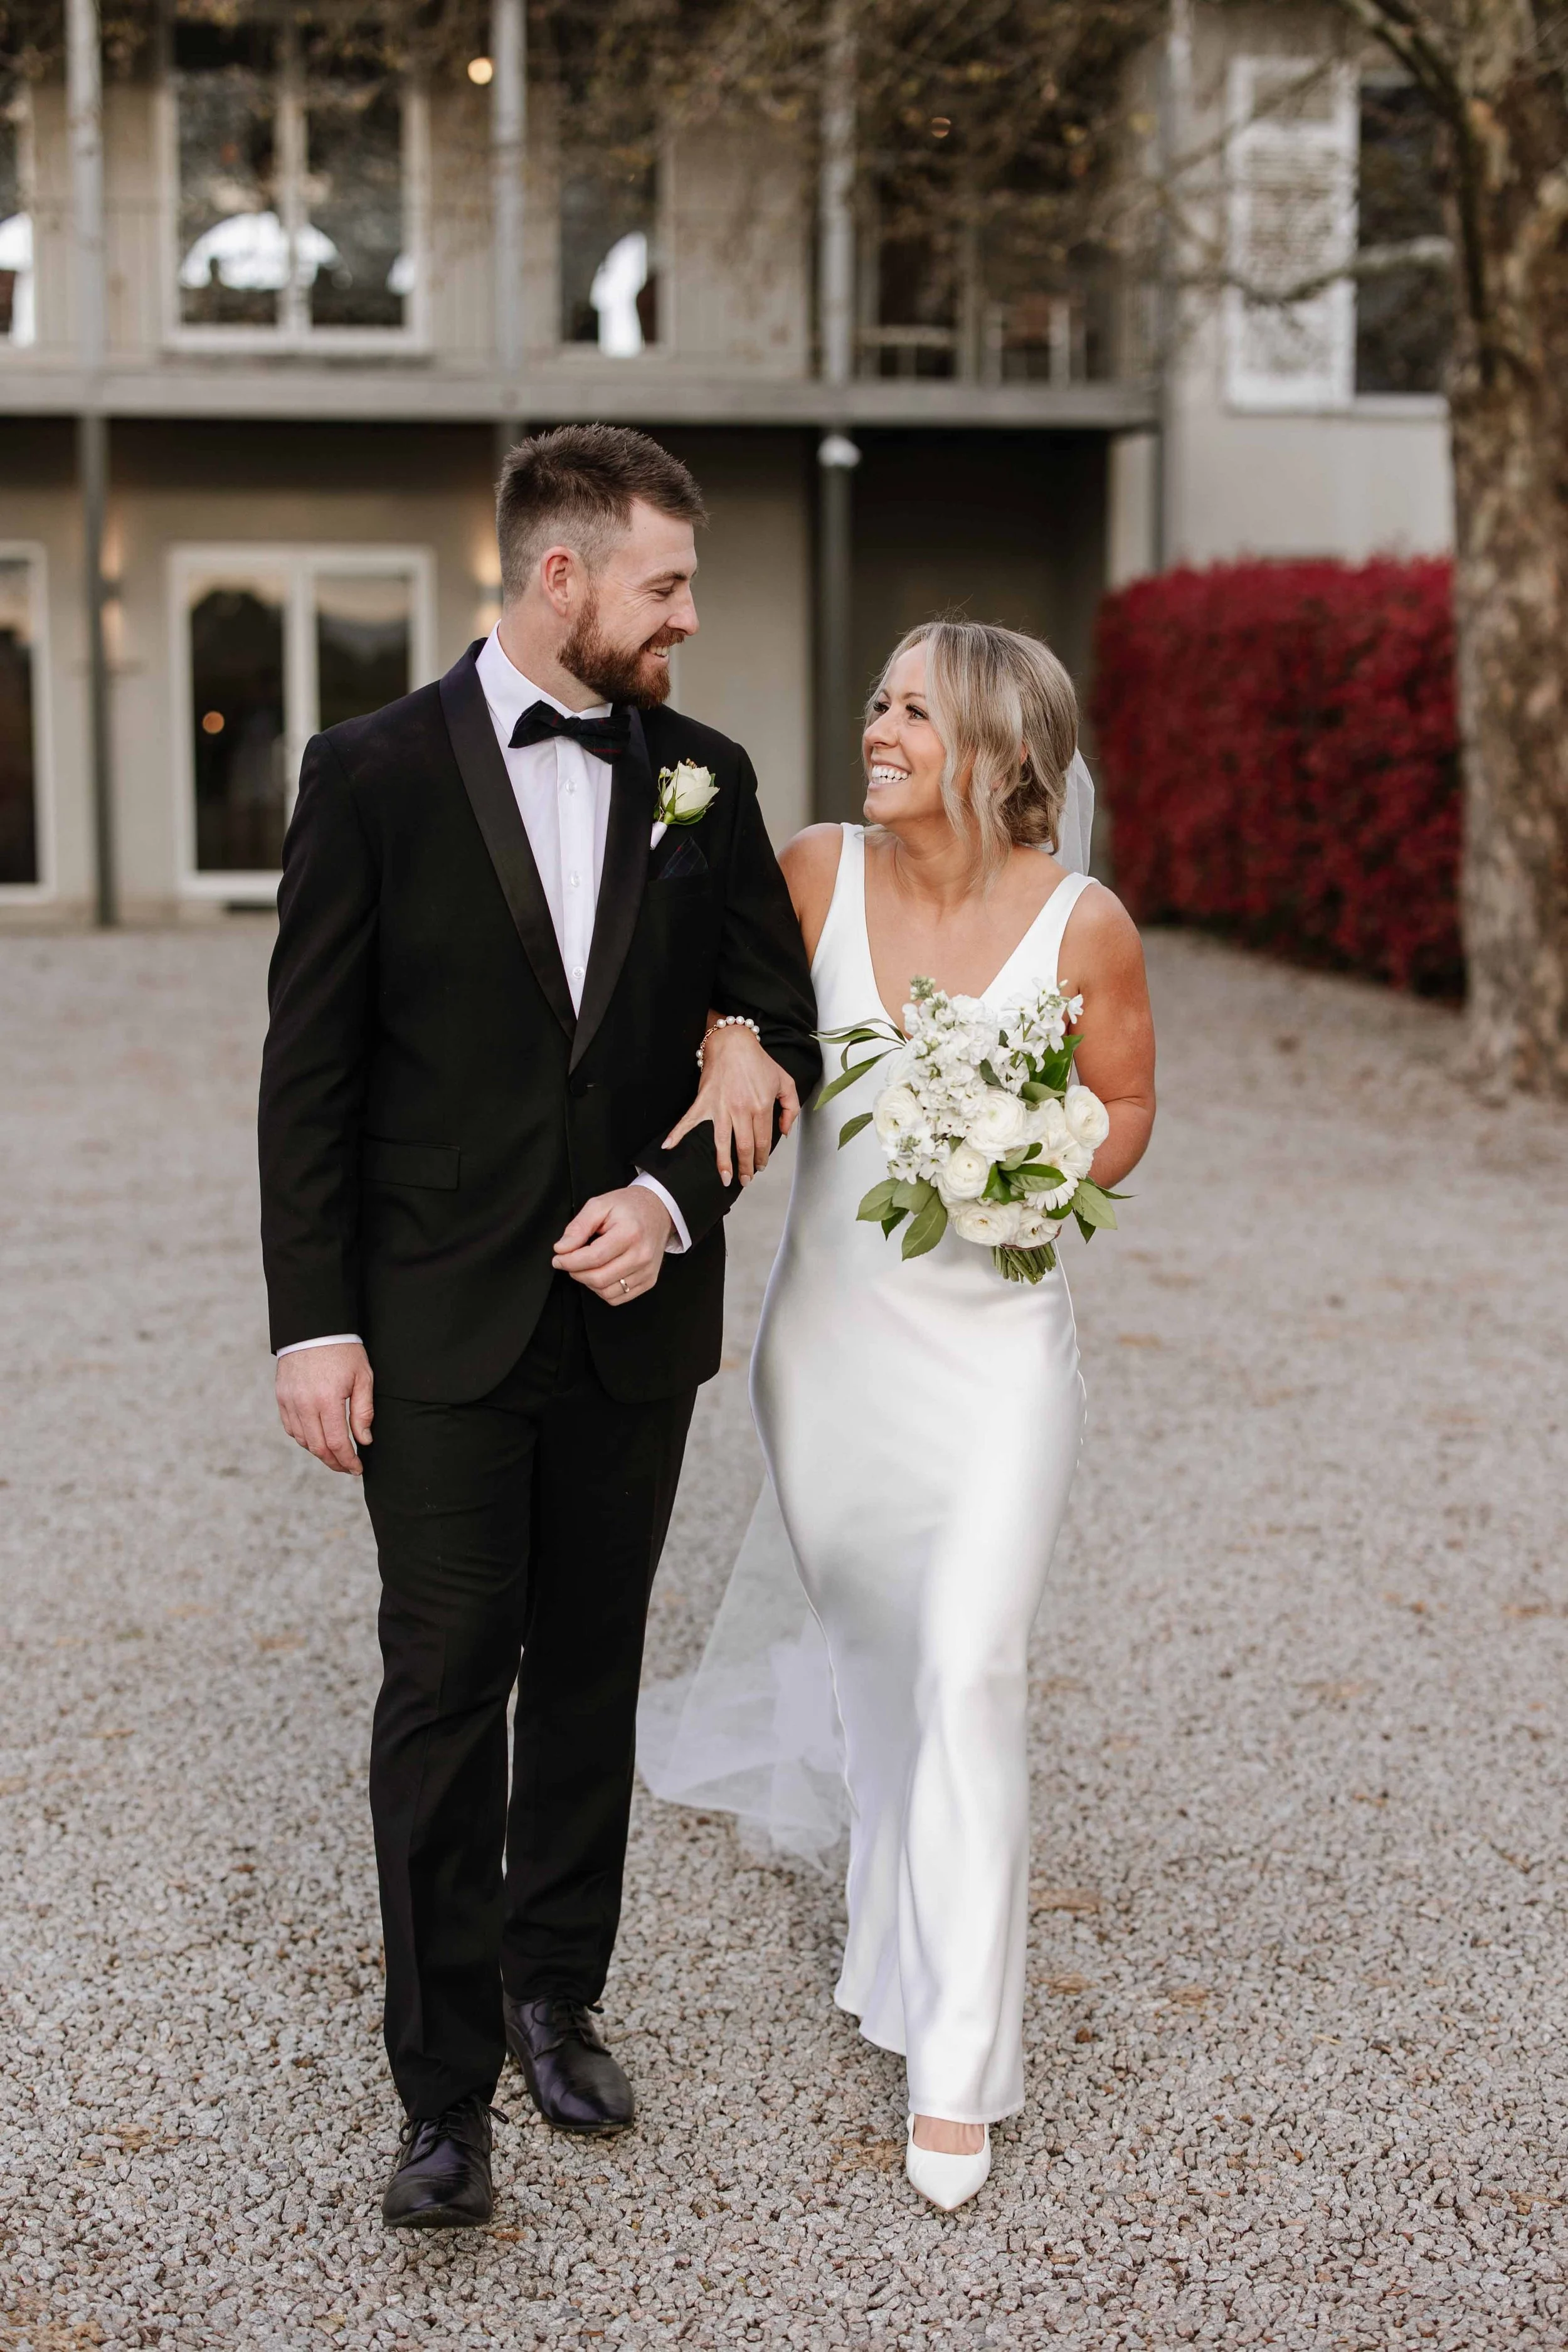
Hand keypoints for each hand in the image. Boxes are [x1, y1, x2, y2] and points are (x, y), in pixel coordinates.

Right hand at [276, 1342, 372, 1475]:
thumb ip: (363, 1411)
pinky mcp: (281, 1397)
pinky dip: (304, 1438)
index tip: (357, 1468)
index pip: (337, 1443)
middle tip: (348, 1467)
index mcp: (327, 1399)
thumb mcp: (363, 1377)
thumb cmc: (343, 1351)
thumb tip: (364, 1440)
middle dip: (334, 1462)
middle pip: (318, 1447)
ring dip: (319, 1452)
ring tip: (335, 1454)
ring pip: (302, 1440)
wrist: (314, 1327)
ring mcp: (289, 1401)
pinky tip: (318, 1438)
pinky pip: (291, 1427)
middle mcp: (304, 1404)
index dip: (348, 1461)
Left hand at [553, 1186, 673, 1303]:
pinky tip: (601, 1274)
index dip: (570, 1261)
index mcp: (630, 1233)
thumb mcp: (599, 1205)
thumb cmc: (628, 1207)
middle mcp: (642, 1255)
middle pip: (599, 1278)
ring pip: (607, 1292)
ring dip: (589, 1283)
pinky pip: (619, 1297)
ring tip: (586, 1267)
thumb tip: (562, 1248)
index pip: (594, 1258)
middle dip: (576, 1273)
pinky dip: (603, 1290)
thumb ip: (578, 1227)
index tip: (558, 1258)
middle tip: (568, 1262)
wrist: (658, 1211)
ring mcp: (647, 1271)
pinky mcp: (649, 1281)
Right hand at [662, 1021, 800, 1185]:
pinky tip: (668, 1146)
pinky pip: (688, 1120)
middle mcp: (741, 1109)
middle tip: (746, 1180)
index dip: (762, 1157)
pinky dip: (677, 1133)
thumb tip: (784, 1132)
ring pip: (722, 1142)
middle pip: (744, 1147)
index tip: (761, 1166)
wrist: (733, 1042)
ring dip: (723, 1163)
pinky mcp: (704, 1101)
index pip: (763, 1141)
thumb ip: (791, 1108)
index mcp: (762, 1106)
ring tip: (725, 1179)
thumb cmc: (758, 1062)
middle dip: (746, 1168)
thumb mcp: (785, 1081)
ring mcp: (720, 1107)